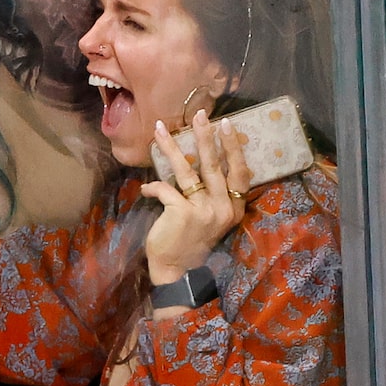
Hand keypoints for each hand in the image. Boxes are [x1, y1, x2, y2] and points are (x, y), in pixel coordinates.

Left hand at [143, 110, 248, 285]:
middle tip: (201, 114)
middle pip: (216, 165)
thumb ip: (211, 195)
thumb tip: (199, 164)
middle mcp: (223, 207)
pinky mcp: (182, 213)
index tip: (228, 124)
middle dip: (207, 137)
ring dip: (171, 148)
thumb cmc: (191, 241)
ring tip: (160, 129)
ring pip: (186, 171)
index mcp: (234, 207)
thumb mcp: (211, 218)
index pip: (240, 171)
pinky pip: (165, 189)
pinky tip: (145, 188)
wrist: (178, 271)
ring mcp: (204, 210)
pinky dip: (153, 186)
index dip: (234, 147)